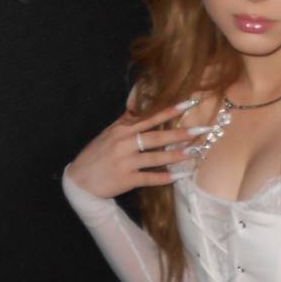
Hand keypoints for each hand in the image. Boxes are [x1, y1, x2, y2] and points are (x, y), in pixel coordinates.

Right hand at [66, 91, 212, 199]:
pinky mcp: (126, 179)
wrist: (79, 180)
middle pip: (157, 137)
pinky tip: (178, 176)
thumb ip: (126, 120)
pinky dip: (164, 178)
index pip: (149, 117)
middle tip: (201, 131)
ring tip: (194, 153)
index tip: (188, 103)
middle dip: (180, 134)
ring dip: (176, 156)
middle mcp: (124, 143)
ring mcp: (125, 162)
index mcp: (121, 130)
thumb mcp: (108, 133)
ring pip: (156, 158)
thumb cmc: (96, 155)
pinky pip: (149, 178)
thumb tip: (138, 101)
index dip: (169, 111)